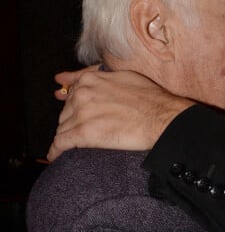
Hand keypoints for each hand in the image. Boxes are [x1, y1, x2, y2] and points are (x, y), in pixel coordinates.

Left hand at [47, 68, 193, 160]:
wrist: (161, 116)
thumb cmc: (149, 96)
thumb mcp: (123, 75)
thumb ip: (99, 75)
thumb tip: (77, 77)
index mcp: (91, 79)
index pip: (71, 90)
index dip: (71, 101)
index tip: (61, 101)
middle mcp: (82, 94)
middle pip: (66, 111)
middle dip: (73, 119)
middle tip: (87, 126)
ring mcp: (82, 114)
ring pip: (62, 127)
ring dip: (68, 135)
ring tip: (75, 142)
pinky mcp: (84, 133)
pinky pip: (60, 144)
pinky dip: (56, 151)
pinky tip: (57, 155)